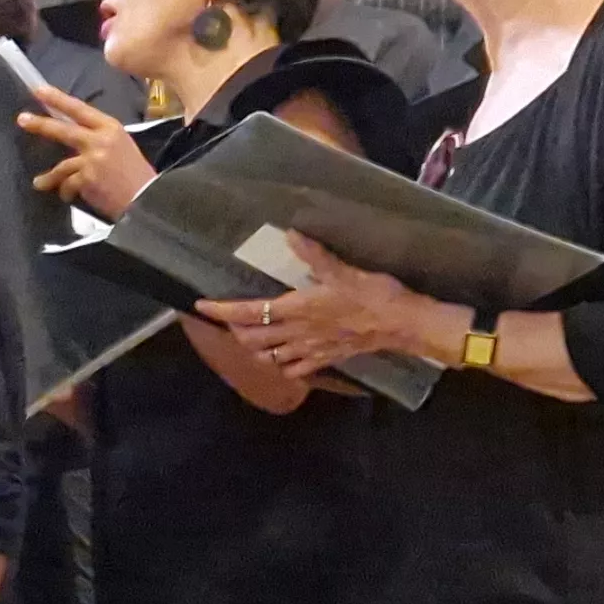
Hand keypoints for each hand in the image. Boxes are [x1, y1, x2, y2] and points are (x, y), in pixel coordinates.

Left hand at [20, 83, 156, 217]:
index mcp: (111, 127)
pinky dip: (66, 192)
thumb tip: (72, 138)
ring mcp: (93, 159)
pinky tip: (68, 196)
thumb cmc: (135, 174)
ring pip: (61, 165)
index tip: (39, 91)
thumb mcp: (121, 146)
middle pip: (64, 129)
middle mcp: (101, 139)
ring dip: (49, 177)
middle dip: (41, 124)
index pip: (80, 109)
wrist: (147, 198)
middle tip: (22, 119)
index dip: (58, 99)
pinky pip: (67, 184)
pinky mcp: (87, 179)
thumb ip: (97, 139)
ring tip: (40, 182)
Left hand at [235, 233, 461, 379]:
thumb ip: (314, 255)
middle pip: (252, 340)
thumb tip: (291, 234)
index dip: (222, 311)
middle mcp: (297, 333)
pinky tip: (283, 358)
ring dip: (255, 349)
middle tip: (230, 318)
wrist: (402, 324)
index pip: (249, 313)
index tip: (202, 306)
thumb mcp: (343, 270)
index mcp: (296, 309)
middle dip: (236, 331)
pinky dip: (282, 366)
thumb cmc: (373, 294)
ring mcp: (310, 350)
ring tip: (251, 337)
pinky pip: (295, 369)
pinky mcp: (326, 359)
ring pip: (269, 358)